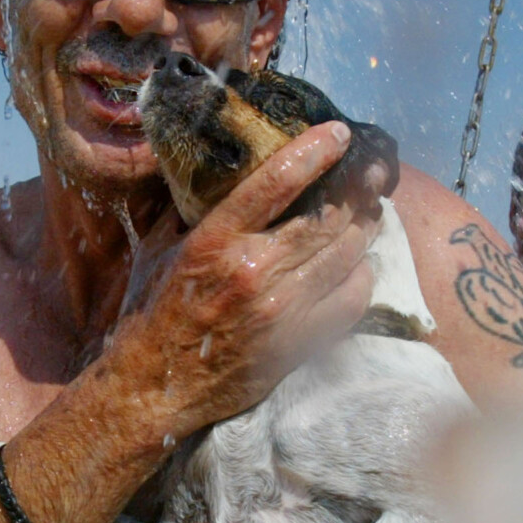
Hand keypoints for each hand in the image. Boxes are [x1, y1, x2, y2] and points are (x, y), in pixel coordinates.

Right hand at [116, 123, 382, 436]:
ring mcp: (281, 310)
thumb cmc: (152, 313)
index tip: (340, 134)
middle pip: (328, 217)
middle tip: (370, 174)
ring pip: (346, 254)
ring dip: (363, 229)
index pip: (277, 181)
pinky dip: (362, 277)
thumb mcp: (158, 247)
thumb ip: (187, 206)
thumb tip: (209, 165)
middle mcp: (254, 270)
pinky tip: (359, 265)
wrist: (154, 388)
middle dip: (357, 189)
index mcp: (215, 240)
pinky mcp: (297, 343)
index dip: (316, 151)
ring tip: (370, 212)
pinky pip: (352, 300)